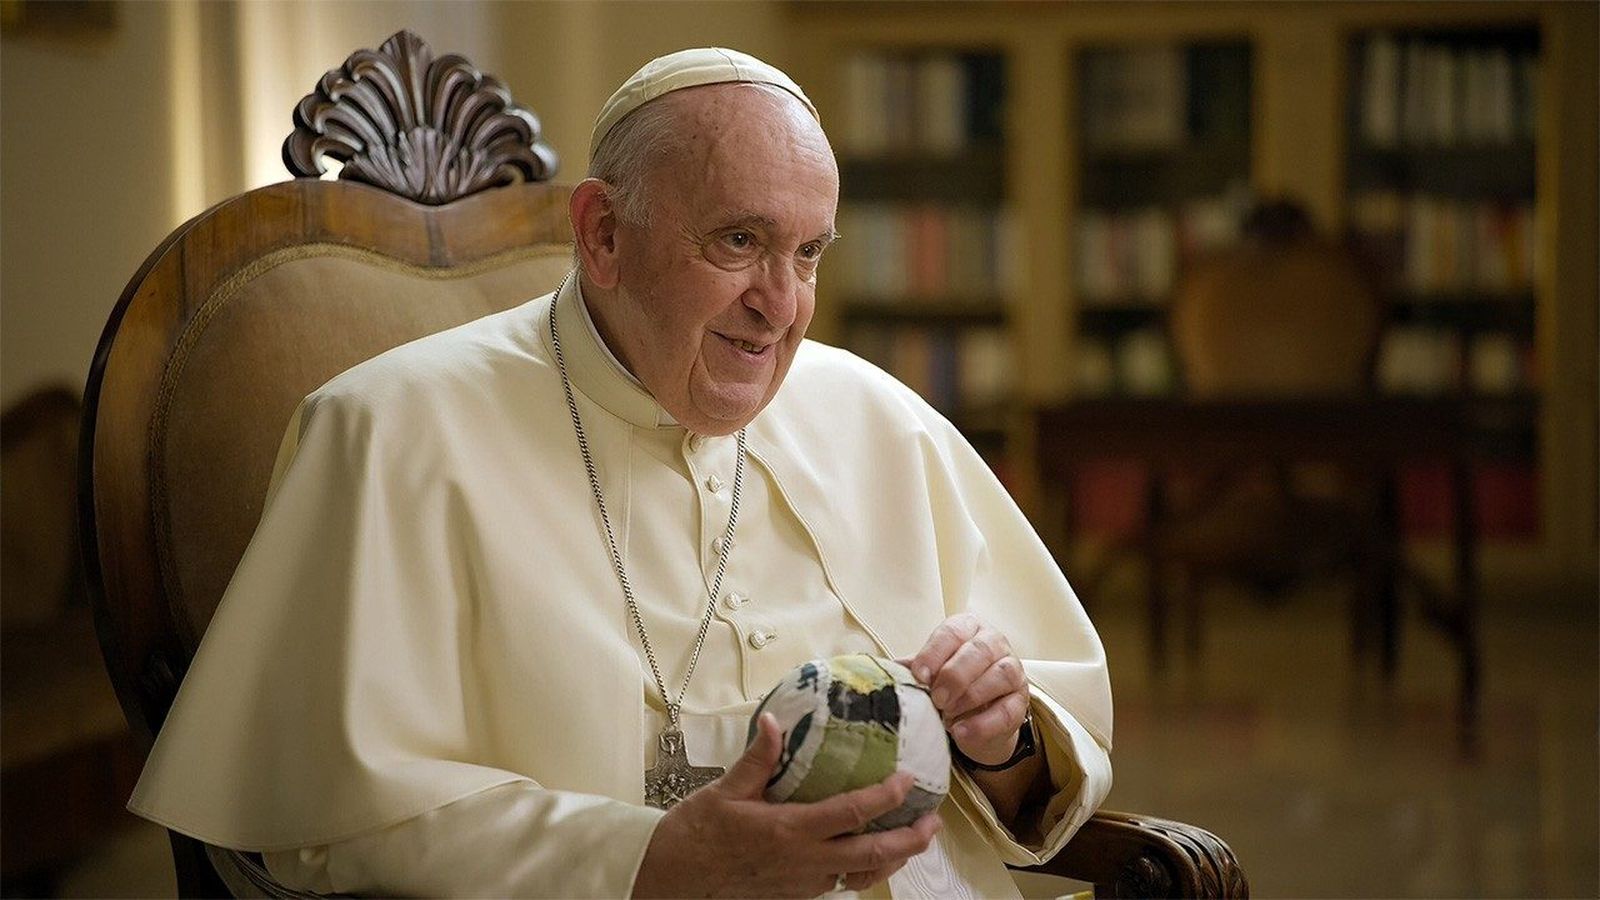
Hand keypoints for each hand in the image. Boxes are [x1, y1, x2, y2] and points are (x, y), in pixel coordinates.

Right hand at [632, 713, 942, 897]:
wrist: (674, 880)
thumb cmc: (697, 834)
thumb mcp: (725, 790)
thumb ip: (758, 757)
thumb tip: (775, 720)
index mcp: (789, 830)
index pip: (851, 813)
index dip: (885, 796)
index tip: (908, 779)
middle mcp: (804, 861)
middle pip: (873, 854)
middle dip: (909, 839)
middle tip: (932, 821)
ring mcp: (804, 882)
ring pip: (863, 875)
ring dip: (894, 859)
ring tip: (914, 840)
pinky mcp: (798, 894)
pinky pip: (842, 883)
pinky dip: (866, 869)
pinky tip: (872, 855)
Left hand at [905, 613, 1028, 766]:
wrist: (973, 717)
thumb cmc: (947, 684)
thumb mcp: (929, 672)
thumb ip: (912, 668)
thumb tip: (884, 671)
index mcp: (968, 628)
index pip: (952, 632)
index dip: (934, 653)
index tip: (919, 676)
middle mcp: (994, 643)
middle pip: (979, 651)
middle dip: (955, 675)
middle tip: (936, 699)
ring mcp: (1013, 670)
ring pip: (1001, 675)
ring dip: (972, 696)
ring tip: (948, 715)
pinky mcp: (1021, 701)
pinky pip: (1008, 710)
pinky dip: (984, 723)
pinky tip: (962, 732)